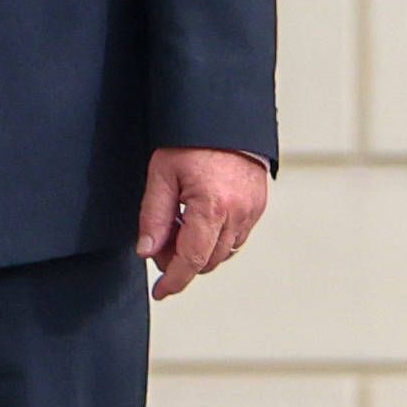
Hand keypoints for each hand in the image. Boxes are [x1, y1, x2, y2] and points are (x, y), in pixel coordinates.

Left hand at [133, 146, 270, 303]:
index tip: (161, 291)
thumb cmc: (193, 138)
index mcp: (212, 207)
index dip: (173, 280)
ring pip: (223, 253)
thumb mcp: (161, 174)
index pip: (191, 260)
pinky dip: (216, 238)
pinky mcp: (258, 206)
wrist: (225, 116)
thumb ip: (154, 216)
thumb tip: (147, 250)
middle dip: (181, 261)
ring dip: (200, 250)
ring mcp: (252, 211)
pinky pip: (236, 237)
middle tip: (162, 240)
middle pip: (207, 261)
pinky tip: (200, 219)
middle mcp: (238, 213)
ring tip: (180, 223)